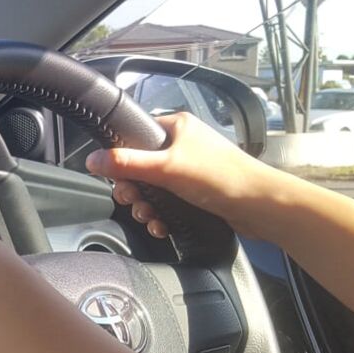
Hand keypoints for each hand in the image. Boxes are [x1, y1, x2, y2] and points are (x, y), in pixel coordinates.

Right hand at [84, 113, 301, 239]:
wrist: (260, 206)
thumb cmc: (221, 178)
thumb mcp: (166, 168)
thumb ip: (127, 163)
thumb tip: (93, 159)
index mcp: (177, 126)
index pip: (135, 136)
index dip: (122, 159)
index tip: (118, 178)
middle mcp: (183, 145)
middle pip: (141, 167)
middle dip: (134, 190)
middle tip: (134, 202)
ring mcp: (190, 170)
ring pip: (154, 189)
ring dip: (147, 207)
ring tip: (150, 217)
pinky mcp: (197, 193)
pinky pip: (168, 203)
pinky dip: (162, 215)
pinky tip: (162, 225)